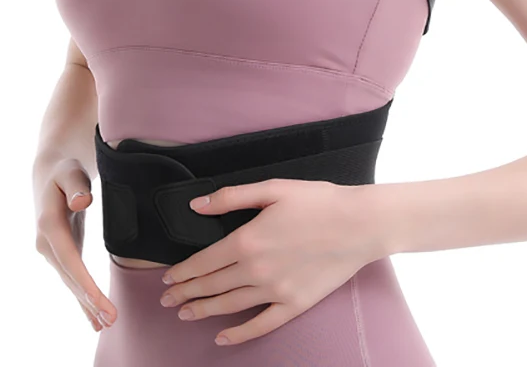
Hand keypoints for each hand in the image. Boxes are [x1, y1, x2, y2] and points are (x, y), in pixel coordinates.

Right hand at [33, 157, 116, 331]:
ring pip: (70, 283)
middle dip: (89, 301)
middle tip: (110, 320)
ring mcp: (51, 251)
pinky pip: (72, 279)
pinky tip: (93, 317)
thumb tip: (83, 201)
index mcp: (49, 226)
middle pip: (71, 277)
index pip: (70, 260)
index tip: (99, 302)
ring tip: (105, 325)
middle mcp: (46, 244)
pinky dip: (82, 298)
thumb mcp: (70, 172)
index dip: (85, 283)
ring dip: (86, 305)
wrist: (49, 174)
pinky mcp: (61, 254)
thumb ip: (76, 186)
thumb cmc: (64, 171)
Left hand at [157, 179, 381, 346]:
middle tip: (168, 301)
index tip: (167, 278)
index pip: (204, 262)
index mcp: (247, 239)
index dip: (183, 272)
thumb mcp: (272, 188)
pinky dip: (238, 334)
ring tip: (186, 314)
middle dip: (186, 294)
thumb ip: (230, 197)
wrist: (358, 224)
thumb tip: (196, 204)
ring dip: (204, 311)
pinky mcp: (294, 305)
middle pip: (212, 286)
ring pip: (230, 305)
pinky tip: (222, 338)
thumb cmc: (317, 201)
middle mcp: (256, 270)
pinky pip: (260, 325)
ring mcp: (275, 291)